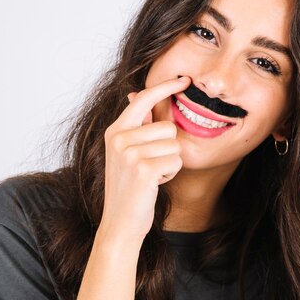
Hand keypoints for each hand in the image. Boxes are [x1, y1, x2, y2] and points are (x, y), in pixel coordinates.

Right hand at [100, 76, 189, 240]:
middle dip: (168, 147)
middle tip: (151, 165)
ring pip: (175, 144)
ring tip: (152, 174)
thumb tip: (136, 94)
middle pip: (168, 126)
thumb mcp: (127, 152)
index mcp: (115, 131)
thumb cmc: (130, 186)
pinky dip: (171, 173)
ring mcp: (129, 153)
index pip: (143, 98)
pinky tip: (155, 183)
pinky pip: (176, 160)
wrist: (121, 221)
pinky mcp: (143, 169)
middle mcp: (119, 138)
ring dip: (170, 162)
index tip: (184, 79)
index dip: (165, 87)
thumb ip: (135, 125)